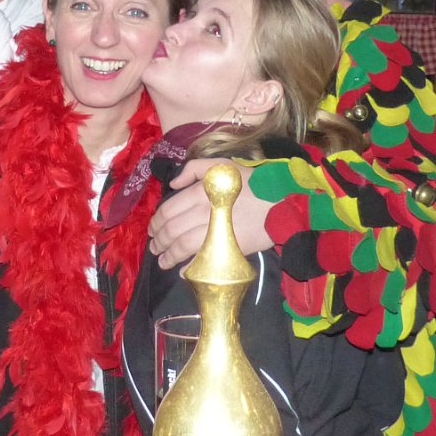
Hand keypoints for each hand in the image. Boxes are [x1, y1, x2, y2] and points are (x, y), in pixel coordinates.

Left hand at [146, 158, 274, 269]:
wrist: (282, 204)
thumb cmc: (253, 183)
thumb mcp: (223, 165)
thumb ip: (194, 169)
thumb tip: (173, 184)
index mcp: (200, 191)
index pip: (168, 209)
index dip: (156, 222)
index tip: (153, 229)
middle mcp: (203, 211)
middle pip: (172, 229)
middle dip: (159, 241)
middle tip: (155, 247)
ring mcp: (214, 231)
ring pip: (182, 246)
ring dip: (168, 256)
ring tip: (163, 261)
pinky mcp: (227, 248)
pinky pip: (200, 261)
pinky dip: (187, 267)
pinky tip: (182, 270)